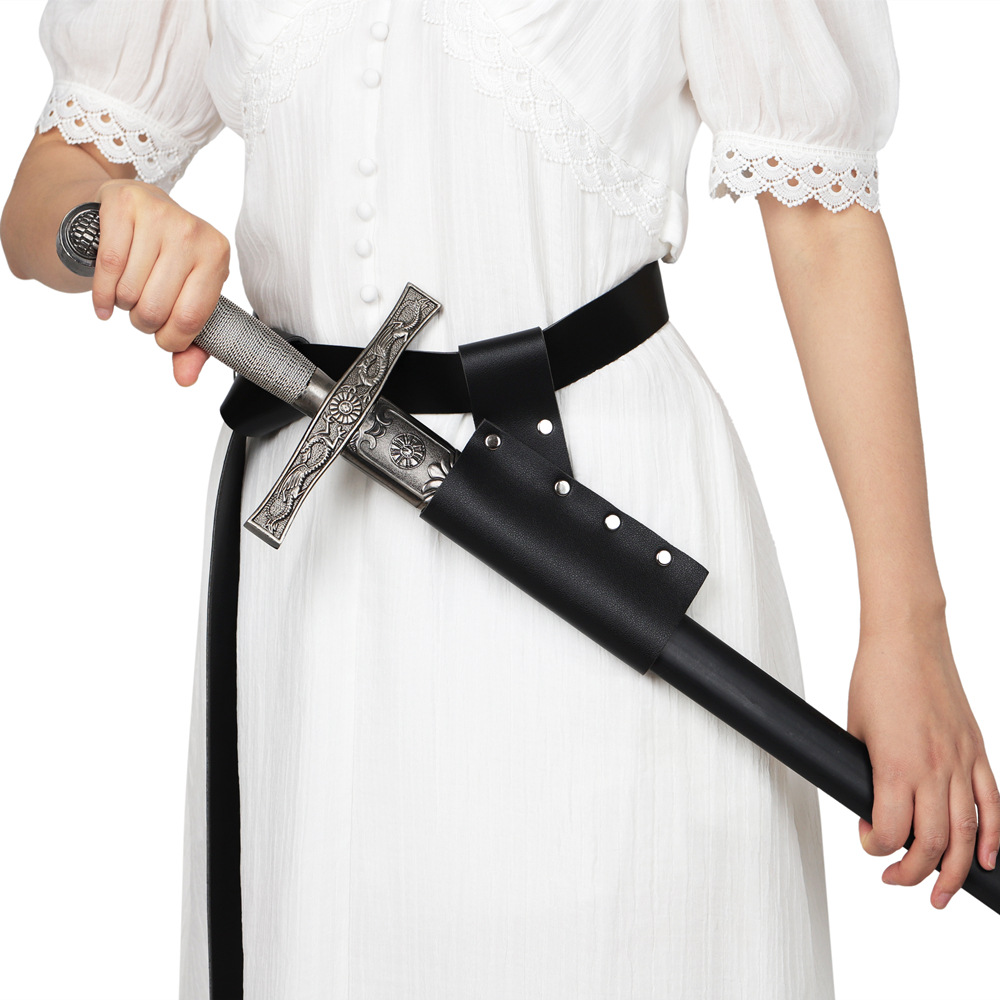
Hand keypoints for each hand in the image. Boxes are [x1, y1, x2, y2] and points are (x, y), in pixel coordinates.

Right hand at [91, 178, 229, 385]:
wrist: (136, 208)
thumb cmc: (167, 260)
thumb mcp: (188, 297)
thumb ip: (193, 345)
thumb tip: (185, 379)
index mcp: (217, 256)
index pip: (190, 319)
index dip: (170, 340)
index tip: (164, 336)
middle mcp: (192, 232)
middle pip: (156, 308)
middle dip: (144, 322)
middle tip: (143, 310)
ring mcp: (159, 213)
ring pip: (130, 291)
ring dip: (123, 305)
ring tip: (129, 294)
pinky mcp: (124, 202)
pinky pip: (107, 266)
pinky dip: (101, 294)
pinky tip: (105, 302)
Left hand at [847, 613, 999, 907]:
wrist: (907, 640)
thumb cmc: (875, 678)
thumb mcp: (855, 730)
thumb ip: (866, 772)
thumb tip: (869, 807)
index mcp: (896, 765)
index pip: (891, 831)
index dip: (875, 846)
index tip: (867, 841)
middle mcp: (933, 769)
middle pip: (933, 844)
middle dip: (914, 873)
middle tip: (897, 880)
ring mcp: (961, 761)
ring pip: (969, 834)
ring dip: (957, 871)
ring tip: (941, 894)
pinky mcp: (977, 751)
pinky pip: (993, 804)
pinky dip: (995, 837)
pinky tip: (990, 861)